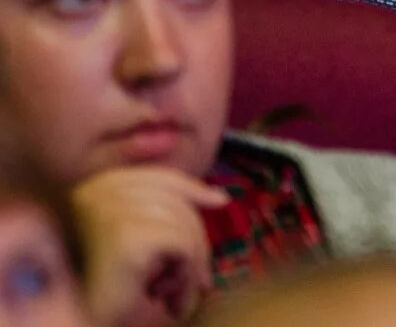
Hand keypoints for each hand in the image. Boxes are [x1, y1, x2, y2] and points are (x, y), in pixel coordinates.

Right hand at [70, 166, 228, 326]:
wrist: (81, 325)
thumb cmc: (105, 297)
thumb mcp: (138, 244)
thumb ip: (166, 217)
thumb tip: (220, 197)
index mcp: (92, 188)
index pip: (157, 176)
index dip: (191, 189)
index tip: (219, 201)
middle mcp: (95, 193)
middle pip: (175, 198)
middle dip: (196, 239)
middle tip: (200, 280)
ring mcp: (108, 212)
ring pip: (183, 224)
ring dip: (188, 266)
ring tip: (171, 295)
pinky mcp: (127, 237)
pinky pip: (184, 246)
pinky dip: (186, 276)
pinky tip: (168, 299)